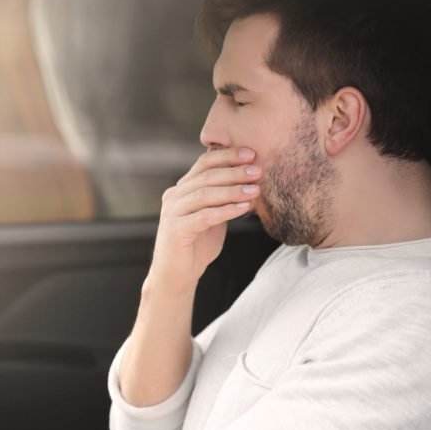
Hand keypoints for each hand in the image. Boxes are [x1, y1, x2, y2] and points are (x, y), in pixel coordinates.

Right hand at [149, 147, 260, 293]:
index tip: (251, 154)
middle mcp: (174, 196)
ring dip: (233, 190)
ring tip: (255, 190)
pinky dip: (226, 211)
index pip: (204, 163)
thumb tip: (249, 179)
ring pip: (205, 194)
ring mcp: (172, 212)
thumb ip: (223, 198)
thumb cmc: (197, 245)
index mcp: (182, 188)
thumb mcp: (213, 216)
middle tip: (258, 171)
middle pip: (206, 176)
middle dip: (235, 172)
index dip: (227, 156)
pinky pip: (204, 216)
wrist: (177, 275)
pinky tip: (244, 208)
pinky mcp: (175, 230)